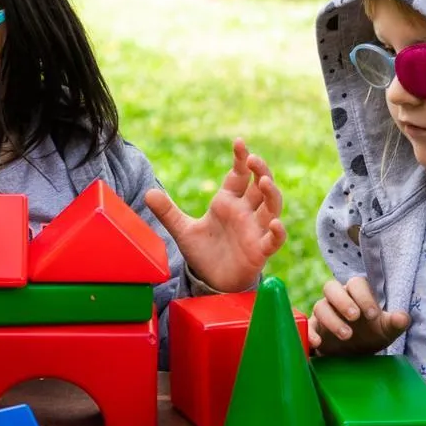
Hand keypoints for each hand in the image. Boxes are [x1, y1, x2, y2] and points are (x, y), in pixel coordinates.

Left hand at [145, 139, 286, 292]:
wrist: (211, 282)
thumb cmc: (204, 253)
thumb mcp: (183, 231)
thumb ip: (168, 212)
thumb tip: (147, 193)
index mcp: (228, 202)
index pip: (239, 175)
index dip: (241, 158)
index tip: (239, 142)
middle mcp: (245, 212)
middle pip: (260, 185)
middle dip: (260, 170)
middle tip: (253, 159)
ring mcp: (255, 230)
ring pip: (272, 207)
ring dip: (272, 194)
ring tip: (265, 181)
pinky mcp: (260, 250)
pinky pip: (274, 240)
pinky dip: (278, 232)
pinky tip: (274, 223)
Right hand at [308, 275, 410, 355]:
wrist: (353, 354)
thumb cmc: (370, 335)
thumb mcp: (386, 330)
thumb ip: (395, 323)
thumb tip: (402, 317)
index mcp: (356, 293)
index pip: (356, 284)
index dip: (363, 296)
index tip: (372, 315)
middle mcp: (337, 298)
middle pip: (331, 287)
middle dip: (343, 301)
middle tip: (354, 317)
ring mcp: (323, 312)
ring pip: (320, 306)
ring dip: (332, 320)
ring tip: (346, 336)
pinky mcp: (313, 327)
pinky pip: (307, 325)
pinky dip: (309, 332)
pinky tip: (318, 343)